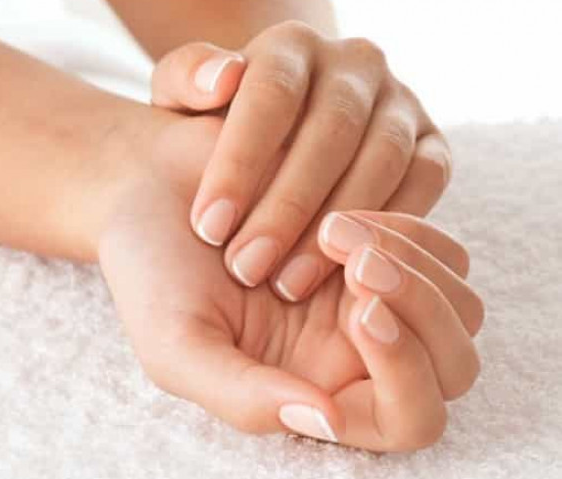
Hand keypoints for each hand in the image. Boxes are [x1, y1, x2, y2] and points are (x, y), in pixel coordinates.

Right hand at [99, 117, 482, 450]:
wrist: (149, 189)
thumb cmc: (154, 273)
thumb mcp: (176, 346)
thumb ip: (242, 397)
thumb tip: (327, 419)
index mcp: (312, 388)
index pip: (407, 418)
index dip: (405, 377)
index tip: (357, 313)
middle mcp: (353, 352)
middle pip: (454, 365)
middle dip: (423, 312)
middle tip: (357, 264)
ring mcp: (373, 296)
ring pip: (460, 304)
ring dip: (415, 266)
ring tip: (336, 228)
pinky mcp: (382, 243)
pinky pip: (440, 249)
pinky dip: (409, 228)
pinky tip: (344, 210)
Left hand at [151, 21, 451, 303]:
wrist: (284, 130)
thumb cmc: (220, 124)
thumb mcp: (185, 100)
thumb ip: (185, 82)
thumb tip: (221, 77)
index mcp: (293, 47)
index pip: (272, 93)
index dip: (240, 161)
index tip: (208, 227)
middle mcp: (354, 65)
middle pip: (331, 130)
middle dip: (287, 206)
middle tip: (245, 268)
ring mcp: (400, 103)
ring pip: (382, 159)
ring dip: (338, 227)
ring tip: (288, 284)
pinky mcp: (432, 144)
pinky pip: (427, 181)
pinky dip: (393, 227)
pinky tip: (346, 271)